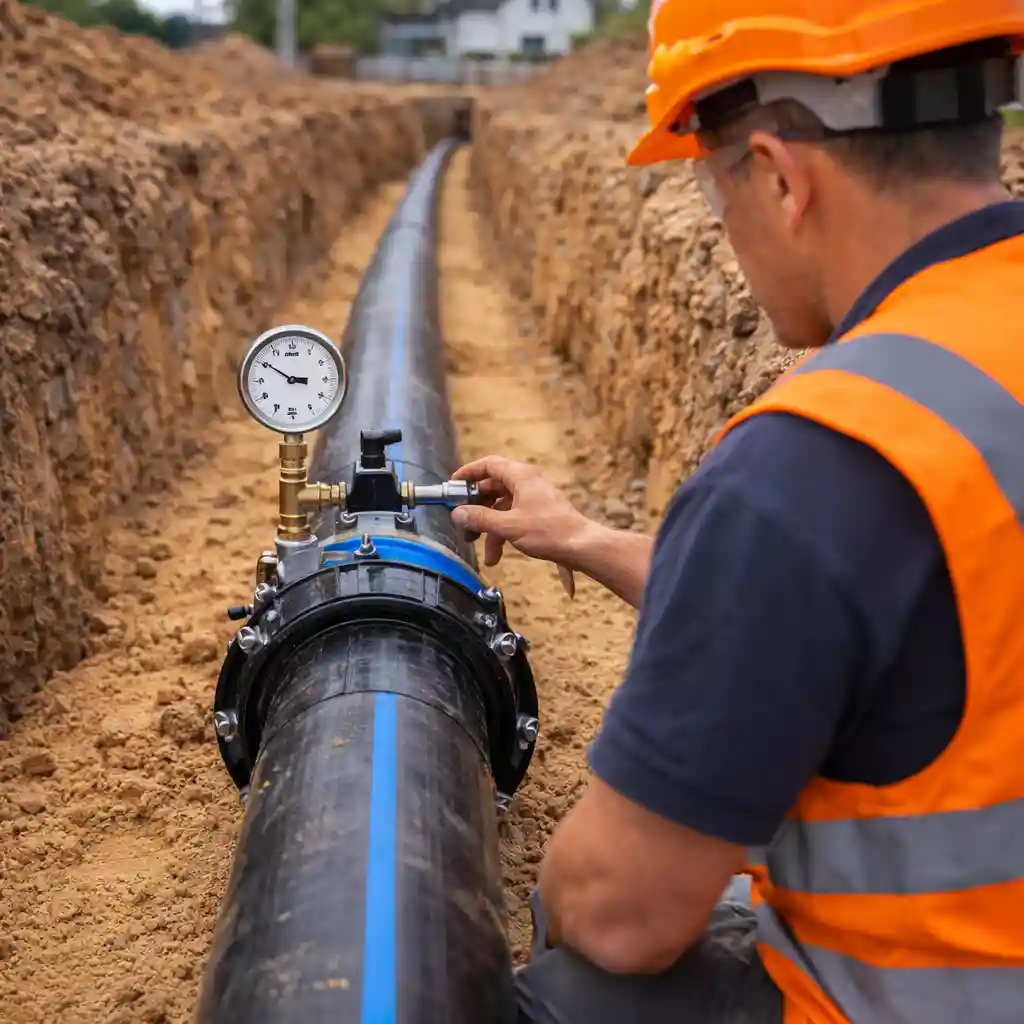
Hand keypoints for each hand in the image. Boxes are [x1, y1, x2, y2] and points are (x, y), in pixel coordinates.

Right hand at [450, 455, 593, 567]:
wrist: (581, 546)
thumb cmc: (548, 531)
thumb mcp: (508, 525)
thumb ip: (480, 518)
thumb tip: (456, 514)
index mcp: (520, 476)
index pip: (488, 465)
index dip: (468, 472)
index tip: (452, 485)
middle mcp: (527, 482)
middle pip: (492, 488)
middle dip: (476, 508)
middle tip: (462, 523)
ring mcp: (534, 497)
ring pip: (502, 507)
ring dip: (489, 528)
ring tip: (482, 550)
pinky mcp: (539, 512)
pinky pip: (513, 517)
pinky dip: (503, 533)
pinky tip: (497, 555)